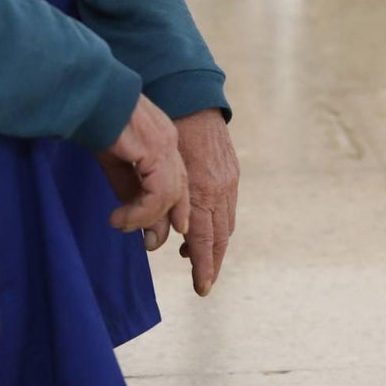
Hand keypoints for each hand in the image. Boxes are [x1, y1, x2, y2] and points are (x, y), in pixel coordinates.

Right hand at [98, 95, 189, 248]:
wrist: (84, 93)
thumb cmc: (92, 120)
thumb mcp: (114, 162)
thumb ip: (129, 190)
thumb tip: (137, 224)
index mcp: (162, 140)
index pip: (177, 181)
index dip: (172, 209)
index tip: (159, 234)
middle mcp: (169, 141)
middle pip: (180, 190)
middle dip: (169, 220)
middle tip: (152, 244)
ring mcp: (166, 144)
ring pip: (170, 195)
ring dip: (146, 218)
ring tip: (121, 225)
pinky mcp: (155, 150)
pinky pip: (158, 192)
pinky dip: (141, 211)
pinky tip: (120, 218)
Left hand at [173, 109, 238, 295]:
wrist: (191, 97)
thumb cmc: (165, 132)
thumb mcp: (154, 170)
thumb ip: (158, 204)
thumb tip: (159, 238)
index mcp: (200, 193)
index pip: (204, 242)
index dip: (203, 268)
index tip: (202, 289)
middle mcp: (219, 191)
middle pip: (220, 239)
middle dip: (212, 263)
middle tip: (204, 282)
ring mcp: (228, 181)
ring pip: (226, 225)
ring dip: (214, 244)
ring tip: (197, 256)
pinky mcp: (231, 172)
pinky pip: (228, 207)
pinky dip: (219, 224)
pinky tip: (204, 225)